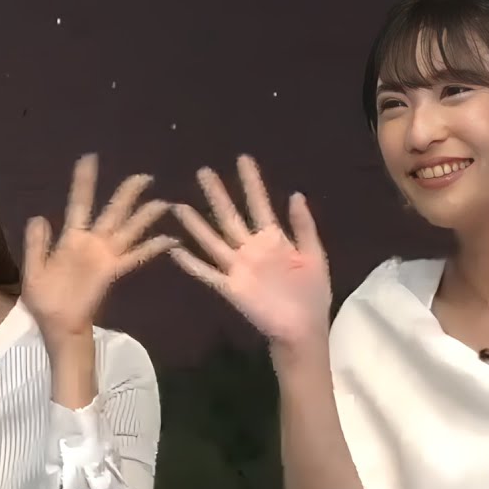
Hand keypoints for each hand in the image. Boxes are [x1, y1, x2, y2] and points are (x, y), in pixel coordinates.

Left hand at [21, 155, 175, 341]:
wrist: (57, 325)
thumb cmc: (44, 300)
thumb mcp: (33, 269)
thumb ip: (36, 244)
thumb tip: (40, 216)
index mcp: (71, 239)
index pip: (79, 204)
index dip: (85, 182)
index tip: (90, 158)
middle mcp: (92, 243)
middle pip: (113, 211)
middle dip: (127, 194)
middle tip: (143, 176)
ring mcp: (105, 257)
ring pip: (128, 230)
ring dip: (145, 217)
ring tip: (163, 202)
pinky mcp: (113, 272)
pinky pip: (135, 257)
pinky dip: (152, 248)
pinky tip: (169, 240)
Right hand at [169, 155, 330, 348]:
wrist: (303, 329)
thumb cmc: (312, 295)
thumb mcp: (314, 256)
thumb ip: (303, 227)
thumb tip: (296, 194)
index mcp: (274, 239)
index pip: (259, 204)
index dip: (252, 183)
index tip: (243, 159)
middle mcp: (251, 249)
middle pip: (230, 217)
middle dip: (218, 195)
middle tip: (203, 172)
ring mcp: (238, 268)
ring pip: (213, 241)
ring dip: (197, 224)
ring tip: (179, 205)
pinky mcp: (230, 288)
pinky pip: (207, 273)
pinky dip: (191, 263)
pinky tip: (175, 249)